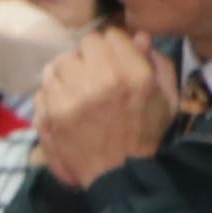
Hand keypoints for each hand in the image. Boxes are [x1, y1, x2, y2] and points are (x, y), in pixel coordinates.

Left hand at [29, 26, 177, 189]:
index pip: (109, 35)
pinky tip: (65, 104)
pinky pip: (44, 87)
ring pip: (60, 63)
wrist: (119, 176)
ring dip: (69, 73)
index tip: (113, 59)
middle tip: (95, 75)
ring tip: (77, 89)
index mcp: (131, 75)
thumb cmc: (145, 136)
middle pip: (83, 46)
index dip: (112, 47)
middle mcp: (98, 81)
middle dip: (90, 58)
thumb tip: (139, 37)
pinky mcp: (49, 115)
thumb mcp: (167, 99)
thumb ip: (158, 63)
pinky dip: (53, 92)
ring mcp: (69, 98)